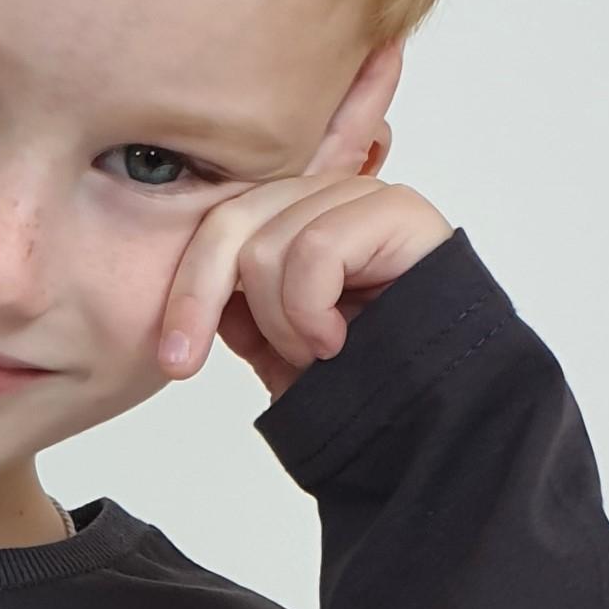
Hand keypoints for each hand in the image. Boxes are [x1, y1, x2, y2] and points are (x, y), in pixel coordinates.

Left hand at [154, 35, 453, 404]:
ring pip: (267, 246)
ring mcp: (361, 197)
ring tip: (318, 351)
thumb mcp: (279, 348)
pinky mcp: (395, 210)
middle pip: (229, 222)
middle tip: (185, 363)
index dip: (186, 287)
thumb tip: (204, 288)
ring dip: (281, 321)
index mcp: (294, 219)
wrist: (435, 412)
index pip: (217, 223)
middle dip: (199, 298)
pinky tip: (339, 340)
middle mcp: (325, 196)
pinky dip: (313, 310)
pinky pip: (317, 248)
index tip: (173, 359)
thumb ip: (242, 307)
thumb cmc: (366, 380)